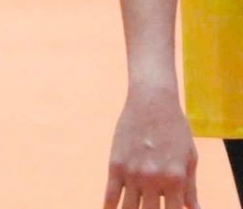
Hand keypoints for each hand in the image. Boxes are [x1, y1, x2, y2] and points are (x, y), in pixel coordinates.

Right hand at [105, 88, 198, 208]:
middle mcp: (153, 180)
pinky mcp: (116, 165)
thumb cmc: (176, 130)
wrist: (152, 103)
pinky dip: (110, 207)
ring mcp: (132, 173)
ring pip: (129, 207)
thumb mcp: (190, 159)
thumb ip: (190, 188)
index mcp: (175, 179)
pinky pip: (110, 193)